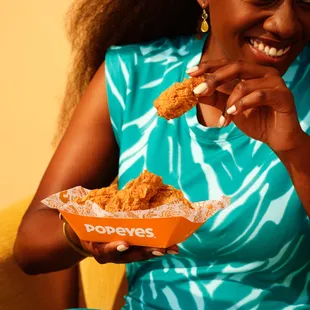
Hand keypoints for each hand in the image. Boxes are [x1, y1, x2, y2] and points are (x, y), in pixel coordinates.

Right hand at [65, 222, 178, 263]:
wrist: (84, 237)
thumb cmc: (81, 225)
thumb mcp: (75, 220)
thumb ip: (70, 216)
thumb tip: (61, 215)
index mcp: (96, 247)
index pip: (103, 251)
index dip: (113, 248)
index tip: (123, 243)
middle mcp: (111, 253)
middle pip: (128, 255)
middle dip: (144, 252)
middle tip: (160, 249)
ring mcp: (122, 252)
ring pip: (140, 254)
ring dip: (156, 251)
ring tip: (171, 249)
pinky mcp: (132, 248)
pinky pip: (144, 249)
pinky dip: (156, 247)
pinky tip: (170, 244)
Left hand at [189, 59, 304, 152]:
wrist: (276, 138)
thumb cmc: (255, 121)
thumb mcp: (230, 109)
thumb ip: (214, 99)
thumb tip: (194, 93)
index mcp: (252, 73)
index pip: (228, 63)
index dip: (208, 65)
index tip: (190, 71)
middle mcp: (264, 73)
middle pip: (235, 66)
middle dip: (213, 79)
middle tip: (197, 91)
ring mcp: (275, 82)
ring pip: (244, 85)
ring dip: (229, 104)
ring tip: (224, 119)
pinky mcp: (283, 95)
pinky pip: (258, 95)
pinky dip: (242, 105)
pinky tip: (232, 116)